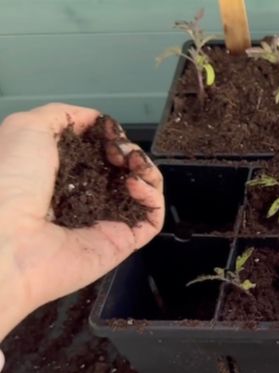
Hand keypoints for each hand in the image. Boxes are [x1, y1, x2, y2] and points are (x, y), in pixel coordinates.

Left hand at [0, 103, 163, 341]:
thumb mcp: (26, 128)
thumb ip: (63, 115)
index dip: (109, 137)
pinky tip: (136, 183)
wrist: (8, 237)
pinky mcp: (123, 241)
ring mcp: (105, 221)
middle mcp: (84, 198)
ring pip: (143, 191)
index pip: (98, 153)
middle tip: (119, 149)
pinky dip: (153, 195)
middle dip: (129, 151)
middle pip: (123, 170)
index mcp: (58, 175)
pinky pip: (152, 217)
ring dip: (146, 168)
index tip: (108, 131)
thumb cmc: (8, 181)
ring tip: (132, 162)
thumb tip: (98, 120)